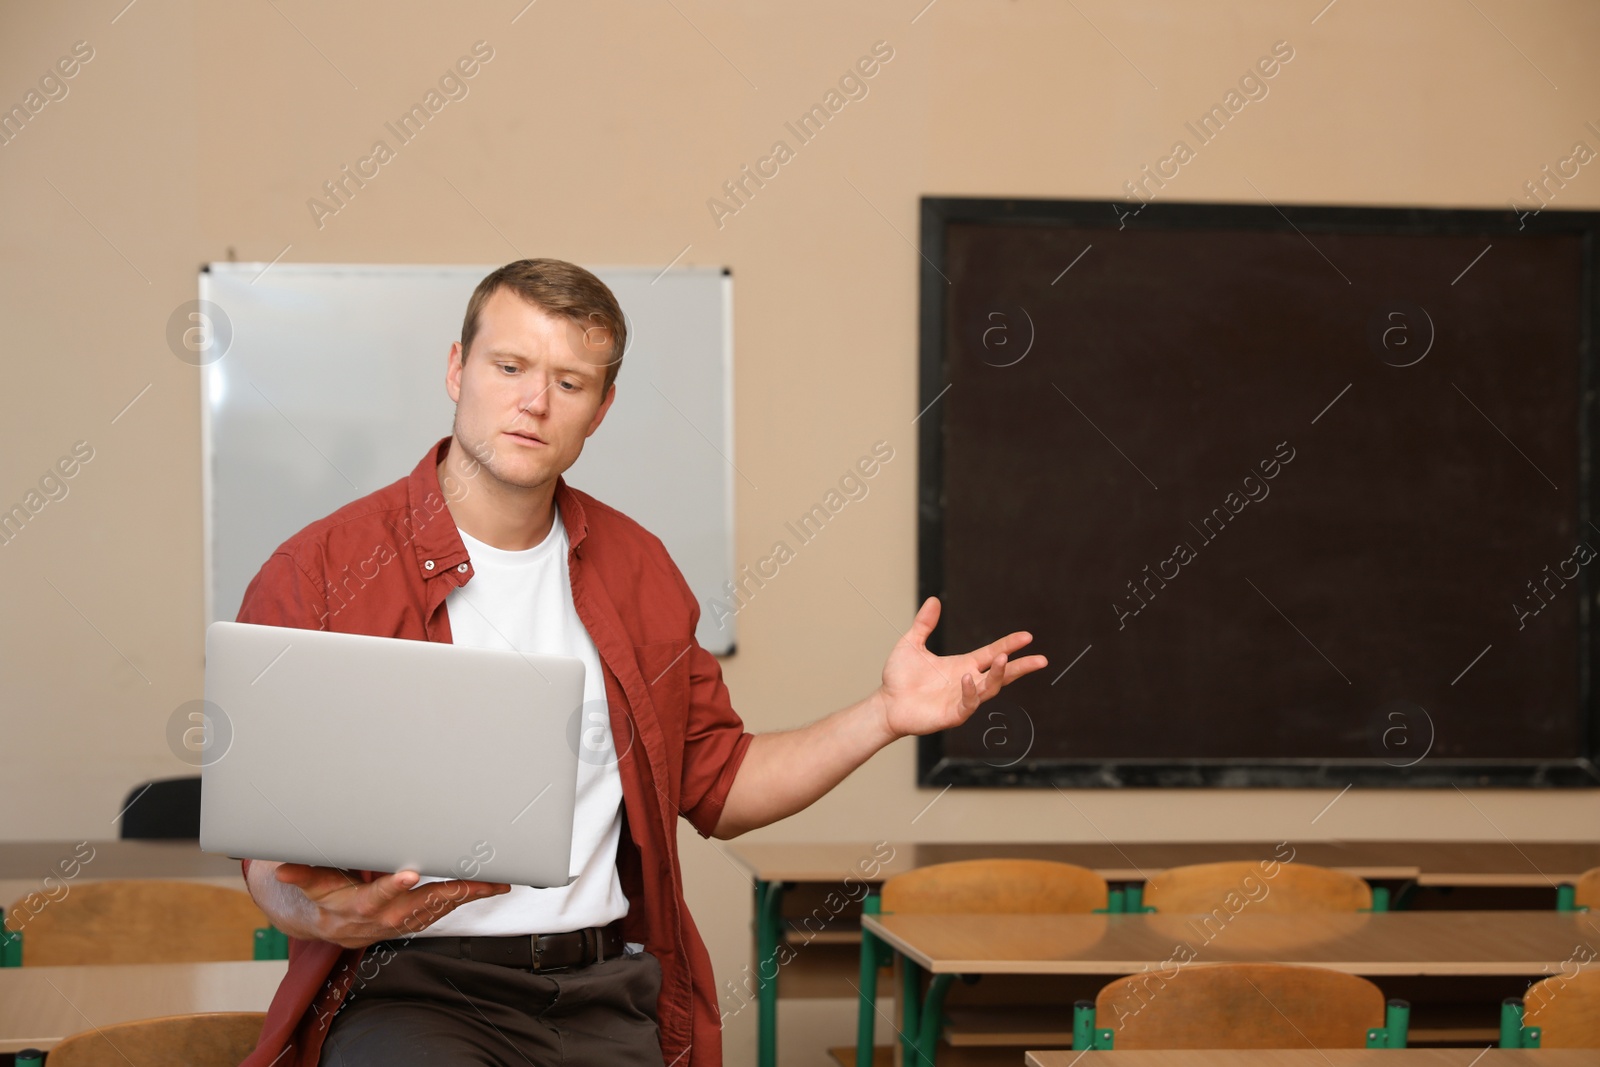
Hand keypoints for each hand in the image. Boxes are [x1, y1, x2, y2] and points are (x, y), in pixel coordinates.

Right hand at [273, 863, 510, 948]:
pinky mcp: (418, 921)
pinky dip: (467, 899)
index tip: (409, 874)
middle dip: (451, 892)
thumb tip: (282, 868)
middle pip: (421, 905)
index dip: (393, 887)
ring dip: (468, 896)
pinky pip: (446, 911)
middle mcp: (387, 918)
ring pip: (441, 909)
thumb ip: (303, 875)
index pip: (378, 897)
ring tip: (494, 882)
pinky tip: (488, 888)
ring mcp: (405, 922)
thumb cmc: (328, 898)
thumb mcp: (315, 885)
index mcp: (361, 907)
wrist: (334, 927)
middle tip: (476, 879)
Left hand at [876, 596, 1047, 739]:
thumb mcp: (912, 644)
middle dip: (1020, 667)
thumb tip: (934, 599)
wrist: (887, 703)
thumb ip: (924, 624)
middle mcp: (968, 681)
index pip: (991, 653)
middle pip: (1001, 674)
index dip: (1009, 645)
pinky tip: (968, 678)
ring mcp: (962, 699)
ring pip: (989, 688)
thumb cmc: (900, 677)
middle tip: (1041, 660)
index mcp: (963, 664)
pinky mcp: (953, 714)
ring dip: (998, 674)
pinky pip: (967, 703)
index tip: (1027, 636)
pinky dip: (970, 691)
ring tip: (1003, 658)